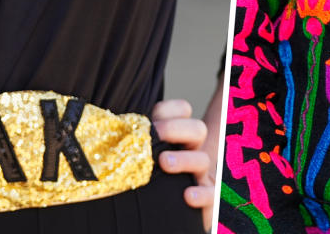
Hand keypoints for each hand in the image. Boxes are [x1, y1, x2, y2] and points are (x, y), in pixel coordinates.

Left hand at [152, 99, 213, 230]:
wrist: (164, 219)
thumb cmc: (151, 184)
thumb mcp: (146, 161)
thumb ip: (139, 146)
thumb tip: (116, 133)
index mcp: (179, 137)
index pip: (182, 111)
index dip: (170, 110)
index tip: (153, 119)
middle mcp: (193, 152)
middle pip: (197, 129)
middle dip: (176, 128)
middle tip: (156, 135)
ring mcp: (202, 176)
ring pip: (203, 159)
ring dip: (184, 159)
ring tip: (165, 163)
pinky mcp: (209, 201)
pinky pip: (213, 194)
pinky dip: (202, 194)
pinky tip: (188, 196)